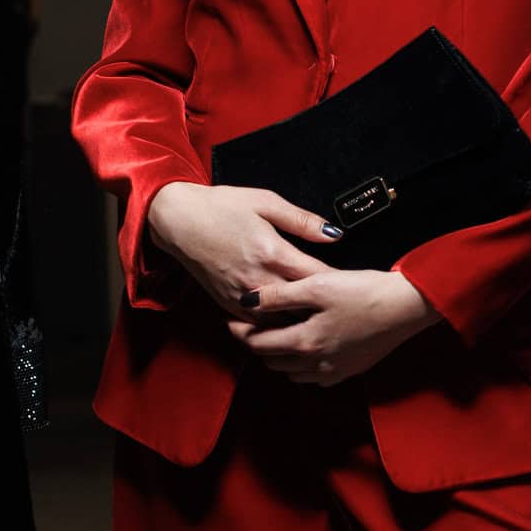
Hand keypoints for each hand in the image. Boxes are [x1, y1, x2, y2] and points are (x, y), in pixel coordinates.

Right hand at [147, 181, 343, 311]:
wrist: (177, 221)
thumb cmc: (221, 207)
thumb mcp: (266, 202)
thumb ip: (303, 221)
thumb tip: (335, 234)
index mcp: (272, 251)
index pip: (316, 277)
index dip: (338, 284)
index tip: (354, 287)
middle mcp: (257, 279)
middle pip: (302, 307)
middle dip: (323, 310)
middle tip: (344, 312)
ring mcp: (241, 297)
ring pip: (280, 324)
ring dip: (300, 325)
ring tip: (322, 326)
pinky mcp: (228, 305)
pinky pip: (258, 327)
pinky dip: (275, 328)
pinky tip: (290, 327)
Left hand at [226, 267, 439, 386]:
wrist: (407, 307)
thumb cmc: (364, 292)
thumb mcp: (317, 285)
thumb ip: (279, 295)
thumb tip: (247, 301)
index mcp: (304, 343)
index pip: (257, 344)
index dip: (239, 331)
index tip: (230, 318)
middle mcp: (315, 365)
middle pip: (271, 361)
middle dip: (256, 345)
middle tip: (249, 326)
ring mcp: (334, 372)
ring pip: (291, 372)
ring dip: (278, 356)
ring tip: (275, 335)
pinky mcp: (349, 371)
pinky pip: (313, 376)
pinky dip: (301, 365)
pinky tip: (305, 348)